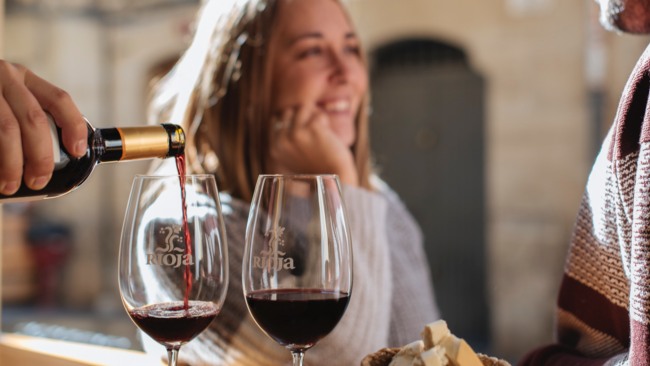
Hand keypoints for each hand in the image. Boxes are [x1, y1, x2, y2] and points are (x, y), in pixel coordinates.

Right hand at [0, 61, 86, 194]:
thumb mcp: (8, 99)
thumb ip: (27, 117)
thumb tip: (47, 162)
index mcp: (23, 77)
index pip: (59, 99)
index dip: (73, 126)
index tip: (77, 152)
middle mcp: (4, 76)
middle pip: (34, 119)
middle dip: (40, 156)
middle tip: (38, 180)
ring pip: (7, 129)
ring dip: (12, 163)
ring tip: (10, 185)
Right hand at [269, 105, 358, 185]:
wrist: (333, 178)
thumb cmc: (317, 169)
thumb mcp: (293, 159)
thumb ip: (286, 143)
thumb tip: (282, 117)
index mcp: (275, 149)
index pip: (275, 121)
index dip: (291, 121)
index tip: (303, 128)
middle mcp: (283, 140)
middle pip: (288, 111)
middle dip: (302, 116)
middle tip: (313, 129)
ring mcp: (296, 134)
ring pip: (303, 108)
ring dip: (314, 115)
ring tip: (320, 130)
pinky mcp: (313, 128)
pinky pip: (319, 114)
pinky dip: (325, 122)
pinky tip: (328, 135)